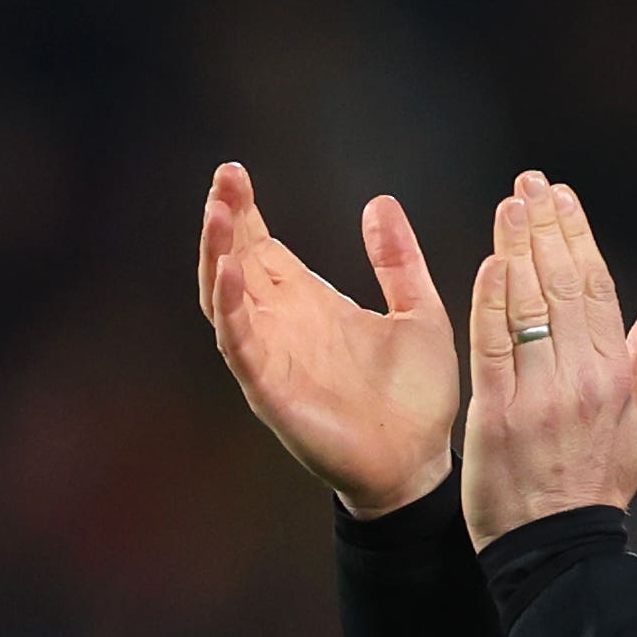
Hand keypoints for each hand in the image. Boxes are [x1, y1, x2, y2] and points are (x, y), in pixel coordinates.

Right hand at [197, 162, 460, 518]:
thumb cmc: (417, 398)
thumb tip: (380, 202)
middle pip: (235, 261)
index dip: (245, 211)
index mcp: (310, 303)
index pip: (262, 247)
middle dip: (225, 219)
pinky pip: (239, 344)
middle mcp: (282, 324)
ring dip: (217, 254)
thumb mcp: (419, 313)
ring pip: (224, 297)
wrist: (420, 464)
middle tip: (226, 177)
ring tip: (219, 213)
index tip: (236, 172)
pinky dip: (230, 308)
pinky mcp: (270, 389)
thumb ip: (398, 262)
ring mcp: (270, 356)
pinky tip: (230, 273)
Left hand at [465, 171, 636, 545]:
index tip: (563, 199)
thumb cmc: (599, 491)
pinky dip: (491, 299)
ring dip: (516, 246)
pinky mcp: (497, 412)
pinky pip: (493, 343)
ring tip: (510, 204)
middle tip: (530, 184)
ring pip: (527, 304)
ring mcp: (538, 393)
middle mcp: (580, 378)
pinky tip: (492, 261)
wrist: (559, 548)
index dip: (578, 238)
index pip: (596, 290)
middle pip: (562, 284)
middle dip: (546, 226)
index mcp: (615, 378)